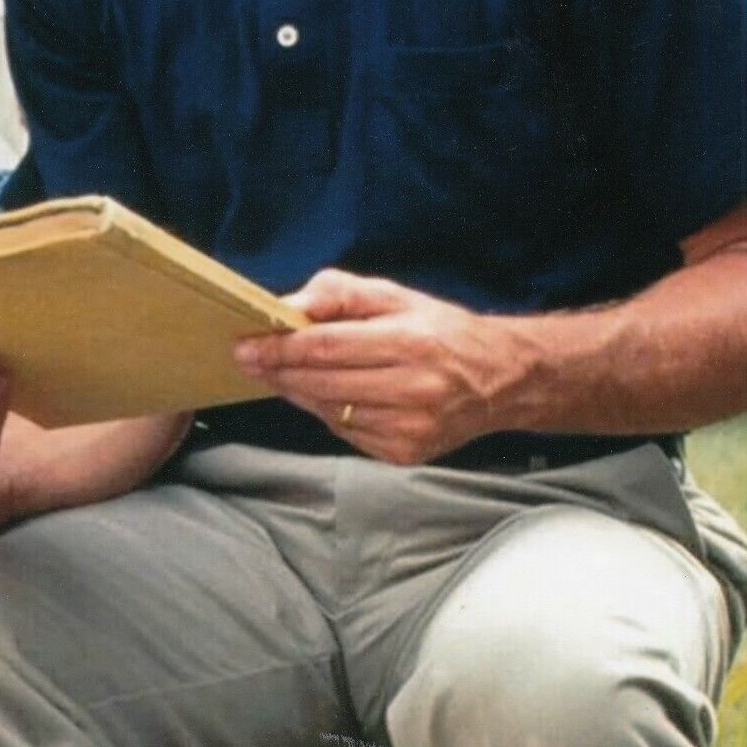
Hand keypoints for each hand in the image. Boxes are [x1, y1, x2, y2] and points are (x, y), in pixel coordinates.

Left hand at [234, 268, 512, 464]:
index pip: (327, 347)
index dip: (280, 348)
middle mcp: (412, 389)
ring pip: (331, 412)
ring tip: (276, 374)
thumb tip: (290, 307)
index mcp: (409, 342)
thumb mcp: (395, 296)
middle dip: (278, 371)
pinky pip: (347, 433)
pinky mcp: (406, 454)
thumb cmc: (440, 330)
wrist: (500, 380)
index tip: (245, 344)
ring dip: (296, 393)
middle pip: (323, 383)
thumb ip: (340, 293)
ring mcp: (410, 428)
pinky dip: (327, 413)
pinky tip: (320, 395)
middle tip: (246, 359)